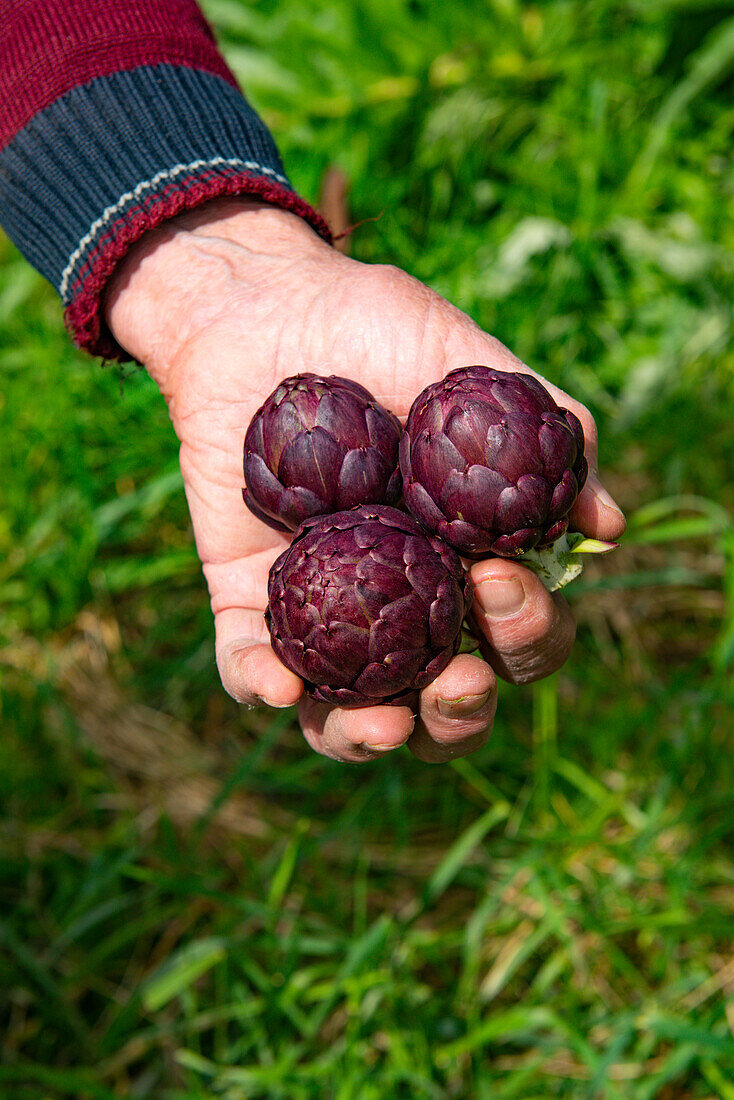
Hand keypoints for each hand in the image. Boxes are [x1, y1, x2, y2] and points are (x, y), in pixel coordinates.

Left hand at [106, 198, 624, 762]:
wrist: (265, 307)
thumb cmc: (378, 330)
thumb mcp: (473, 370)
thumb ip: (547, 439)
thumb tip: (606, 526)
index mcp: (465, 558)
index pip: (515, 632)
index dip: (526, 635)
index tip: (499, 582)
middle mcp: (402, 598)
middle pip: (442, 697)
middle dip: (462, 711)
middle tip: (459, 679)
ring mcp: (325, 606)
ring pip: (348, 710)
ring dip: (367, 736)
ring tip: (381, 726)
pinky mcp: (246, 596)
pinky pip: (249, 664)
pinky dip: (262, 685)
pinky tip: (281, 687)